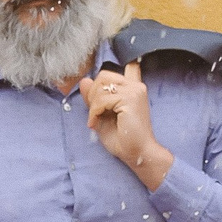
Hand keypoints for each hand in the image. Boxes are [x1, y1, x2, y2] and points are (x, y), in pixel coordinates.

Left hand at [78, 63, 172, 188]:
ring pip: (101, 86)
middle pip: (103, 75)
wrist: (137, 153)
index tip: (98, 98)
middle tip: (93, 113)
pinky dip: (94, 112)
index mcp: (132, 88)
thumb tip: (84, 80)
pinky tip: (95, 123)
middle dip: (92, 94)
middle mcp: (135, 86)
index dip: (104, 78)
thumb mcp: (102, 114)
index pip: (117, 68)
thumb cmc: (123, 138)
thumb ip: (93, 98)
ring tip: (94, 120)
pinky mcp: (131, 99)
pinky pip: (102, 99)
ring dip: (92, 105)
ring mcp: (135, 91)